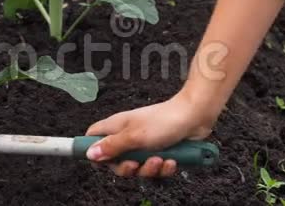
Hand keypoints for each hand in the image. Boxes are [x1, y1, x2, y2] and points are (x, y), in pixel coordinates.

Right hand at [85, 92, 213, 177]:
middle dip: (127, 168)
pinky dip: (163, 167)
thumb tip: (90, 154)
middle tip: (135, 164)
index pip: (93, 138)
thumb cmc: (164, 120)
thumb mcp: (134, 136)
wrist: (195, 116)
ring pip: (137, 166)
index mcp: (116, 127)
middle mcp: (127, 135)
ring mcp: (143, 144)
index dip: (92, 150)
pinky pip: (155, 167)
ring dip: (149, 168)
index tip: (99, 161)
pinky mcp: (159, 150)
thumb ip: (111, 146)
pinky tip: (172, 160)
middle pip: (115, 160)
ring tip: (160, 159)